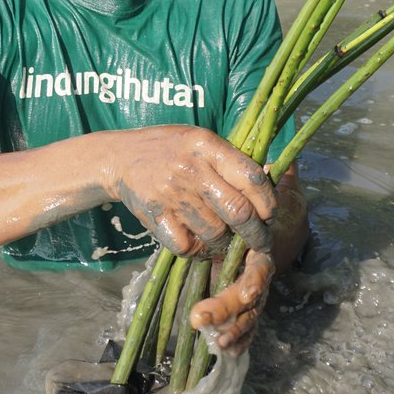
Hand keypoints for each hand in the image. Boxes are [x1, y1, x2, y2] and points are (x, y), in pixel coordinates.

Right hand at [105, 125, 274, 257]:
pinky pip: (187, 246)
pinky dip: (200, 252)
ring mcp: (171, 195)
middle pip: (238, 212)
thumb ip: (232, 160)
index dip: (269, 202)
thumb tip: (272, 180)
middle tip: (262, 242)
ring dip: (228, 245)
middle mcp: (190, 169)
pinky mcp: (155, 216)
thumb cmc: (171, 149)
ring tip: (230, 242)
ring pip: (216, 233)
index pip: (251, 177)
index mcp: (206, 145)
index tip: (271, 215)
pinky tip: (204, 245)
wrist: (121, 157)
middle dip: (258, 234)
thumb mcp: (202, 141)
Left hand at [188, 248, 273, 354]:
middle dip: (226, 311)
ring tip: (220, 343)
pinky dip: (239, 342)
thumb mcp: (221, 240)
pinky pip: (248, 330)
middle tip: (201, 320)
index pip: (259, 269)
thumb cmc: (228, 241)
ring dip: (234, 332)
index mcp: (257, 256)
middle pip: (248, 299)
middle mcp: (260, 280)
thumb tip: (185, 250)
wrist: (242, 247)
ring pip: (249, 318)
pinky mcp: (252, 313)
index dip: (255, 282)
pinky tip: (230, 351)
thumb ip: (208, 246)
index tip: (246, 296)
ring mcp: (259, 299)